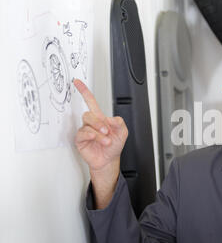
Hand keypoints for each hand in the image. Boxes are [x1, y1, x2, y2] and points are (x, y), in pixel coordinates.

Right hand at [74, 79, 127, 207]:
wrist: (109, 160)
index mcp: (100, 118)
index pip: (91, 101)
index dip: (84, 91)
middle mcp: (91, 123)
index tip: (78, 82)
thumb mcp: (123, 132)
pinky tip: (96, 139)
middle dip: (98, 122)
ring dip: (98, 132)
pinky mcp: (80, 140)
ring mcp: (85, 131)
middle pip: (89, 113)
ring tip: (106, 140)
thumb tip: (111, 118)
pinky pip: (82, 134)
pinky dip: (91, 135)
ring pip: (87, 124)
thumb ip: (119, 122)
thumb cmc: (114, 145)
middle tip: (107, 131)